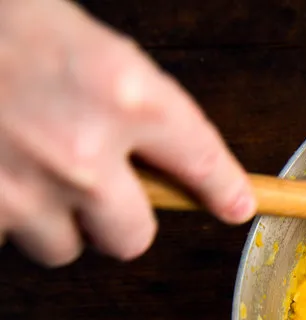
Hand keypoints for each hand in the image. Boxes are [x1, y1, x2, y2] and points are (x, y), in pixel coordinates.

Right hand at [0, 0, 254, 266]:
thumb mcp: (80, 39)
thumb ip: (126, 101)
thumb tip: (160, 153)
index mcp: (122, 91)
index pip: (202, 161)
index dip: (223, 188)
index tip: (236, 203)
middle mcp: (82, 150)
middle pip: (133, 239)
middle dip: (118, 219)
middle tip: (98, 186)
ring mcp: (23, 188)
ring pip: (63, 247)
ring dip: (52, 218)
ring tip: (22, 163)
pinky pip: (5, 237)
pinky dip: (1, 212)